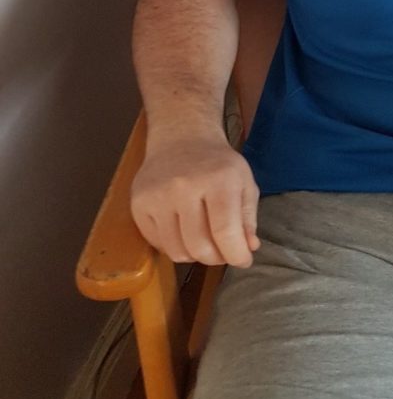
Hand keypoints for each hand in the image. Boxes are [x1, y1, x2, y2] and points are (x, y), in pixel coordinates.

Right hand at [131, 133, 260, 267]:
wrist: (182, 138)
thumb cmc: (218, 163)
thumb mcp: (244, 181)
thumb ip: (248, 216)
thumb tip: (249, 248)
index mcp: (218, 179)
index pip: (225, 231)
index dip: (237, 254)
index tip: (243, 260)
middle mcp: (184, 187)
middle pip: (199, 247)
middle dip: (217, 258)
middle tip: (224, 251)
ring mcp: (157, 196)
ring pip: (177, 251)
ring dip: (195, 255)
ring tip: (205, 241)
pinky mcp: (138, 204)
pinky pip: (158, 244)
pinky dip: (175, 246)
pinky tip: (184, 231)